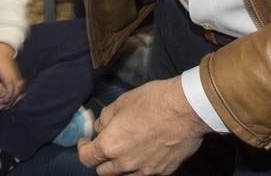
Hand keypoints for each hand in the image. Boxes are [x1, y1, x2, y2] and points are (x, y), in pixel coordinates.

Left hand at [0, 43, 24, 109]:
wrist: (4, 49)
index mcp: (8, 75)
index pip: (11, 89)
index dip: (6, 97)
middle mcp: (14, 77)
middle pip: (17, 92)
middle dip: (10, 100)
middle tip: (0, 104)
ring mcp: (16, 76)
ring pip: (19, 90)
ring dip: (14, 97)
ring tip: (4, 102)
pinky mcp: (16, 76)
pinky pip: (19, 87)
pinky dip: (15, 93)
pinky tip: (8, 97)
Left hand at [77, 77, 208, 174]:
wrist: (187, 110)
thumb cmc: (153, 101)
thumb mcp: (122, 101)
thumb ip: (106, 118)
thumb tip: (99, 127)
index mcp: (111, 145)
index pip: (86, 158)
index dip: (83, 148)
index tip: (86, 140)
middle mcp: (125, 164)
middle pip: (103, 172)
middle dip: (101, 159)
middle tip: (107, 145)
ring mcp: (145, 171)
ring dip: (120, 166)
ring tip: (127, 150)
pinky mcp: (163, 172)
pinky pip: (145, 173)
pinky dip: (141, 165)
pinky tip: (147, 151)